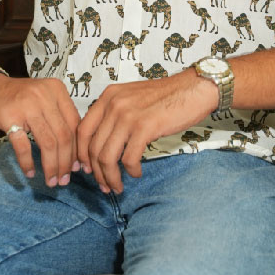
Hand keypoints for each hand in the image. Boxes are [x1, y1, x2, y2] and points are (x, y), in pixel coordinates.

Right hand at [0, 73, 80, 186]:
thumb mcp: (42, 99)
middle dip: (66, 162)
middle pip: (63, 135)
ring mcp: (26, 105)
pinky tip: (30, 173)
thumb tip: (75, 152)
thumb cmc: (17, 98)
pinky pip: (23, 146)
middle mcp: (44, 94)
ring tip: (51, 181)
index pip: (74, 123)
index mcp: (56, 89)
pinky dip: (28, 163)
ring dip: (51, 166)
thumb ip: (58, 117)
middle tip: (64, 180)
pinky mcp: (8, 116)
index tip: (77, 167)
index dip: (77, 148)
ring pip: (48, 143)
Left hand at [77, 68, 217, 193]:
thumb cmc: (166, 96)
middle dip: (97, 172)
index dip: (81, 154)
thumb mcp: (132, 97)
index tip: (87, 169)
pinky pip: (128, 158)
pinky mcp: (144, 127)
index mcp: (109, 96)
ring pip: (107, 156)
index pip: (83, 130)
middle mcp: (114, 104)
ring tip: (118, 185)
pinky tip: (137, 173)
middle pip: (93, 147)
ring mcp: (128, 115)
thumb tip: (103, 143)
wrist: (192, 89)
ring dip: (111, 177)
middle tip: (104, 185)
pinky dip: (131, 171)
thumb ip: (115, 113)